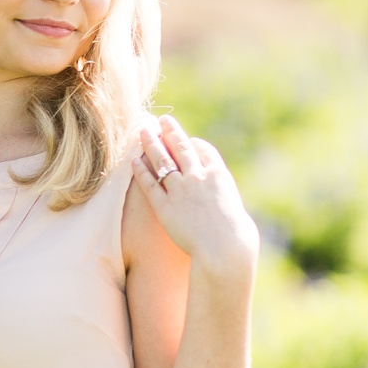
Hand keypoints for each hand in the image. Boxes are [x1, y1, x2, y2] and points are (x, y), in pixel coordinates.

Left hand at [134, 116, 258, 278]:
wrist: (224, 248)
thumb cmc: (233, 232)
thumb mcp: (231, 202)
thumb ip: (219, 189)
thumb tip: (213, 183)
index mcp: (217, 173)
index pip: (202, 149)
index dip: (193, 143)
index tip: (186, 139)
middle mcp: (197, 176)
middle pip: (180, 147)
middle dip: (170, 131)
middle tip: (162, 120)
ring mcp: (180, 190)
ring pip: (162, 160)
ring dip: (151, 143)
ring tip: (143, 131)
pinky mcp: (165, 207)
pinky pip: (150, 183)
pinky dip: (141, 170)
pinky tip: (134, 160)